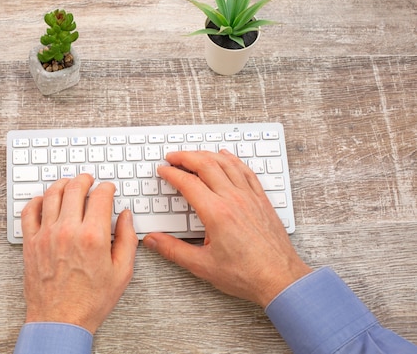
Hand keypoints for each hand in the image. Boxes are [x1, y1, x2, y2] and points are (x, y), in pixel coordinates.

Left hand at [20, 174, 137, 333]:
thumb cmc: (90, 301)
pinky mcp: (31, 243)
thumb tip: (126, 217)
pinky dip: (37, 200)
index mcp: (93, 236)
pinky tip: (44, 200)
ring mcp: (46, 235)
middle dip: (85, 179)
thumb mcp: (122, 272)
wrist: (60, 321)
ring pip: (52, 194)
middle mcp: (68, 231)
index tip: (108, 189)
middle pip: (75, 188)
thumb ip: (128, 240)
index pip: (101, 196)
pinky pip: (29, 211)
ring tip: (69, 184)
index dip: (107, 187)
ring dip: (62, 183)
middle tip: (89, 179)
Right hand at [144, 150, 311, 307]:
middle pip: (205, 165)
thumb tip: (153, 240)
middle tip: (172, 157)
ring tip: (193, 154)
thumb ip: (173, 250)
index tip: (163, 170)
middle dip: (185, 157)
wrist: (280, 279)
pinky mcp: (261, 200)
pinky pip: (245, 171)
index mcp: (216, 213)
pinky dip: (232, 159)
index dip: (171, 173)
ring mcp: (249, 197)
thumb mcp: (202, 265)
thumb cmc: (247, 274)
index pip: (188, 183)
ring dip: (206, 154)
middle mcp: (233, 199)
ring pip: (226, 163)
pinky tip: (226, 156)